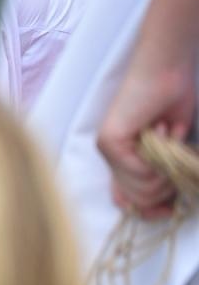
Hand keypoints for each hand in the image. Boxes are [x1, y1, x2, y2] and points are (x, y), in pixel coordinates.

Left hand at [97, 55, 198, 217]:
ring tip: (170, 139)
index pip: (126, 202)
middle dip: (167, 186)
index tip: (171, 210)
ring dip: (167, 169)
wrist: (165, 72)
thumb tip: (163, 203)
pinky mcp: (110, 141)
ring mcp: (108, 150)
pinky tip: (163, 128)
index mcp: (124, 162)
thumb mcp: (171, 146)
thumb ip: (162, 172)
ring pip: (142, 187)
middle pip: (140, 199)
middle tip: (176, 159)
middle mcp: (111, 159)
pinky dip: (162, 152)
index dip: (149, 211)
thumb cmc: (171, 102)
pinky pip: (140, 169)